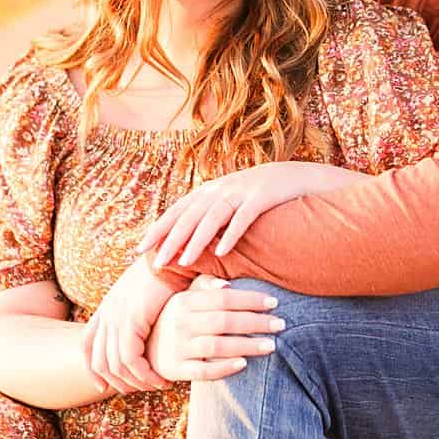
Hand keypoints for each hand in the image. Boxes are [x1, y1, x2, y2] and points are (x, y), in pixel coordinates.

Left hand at [82, 256, 181, 393]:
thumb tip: (145, 320)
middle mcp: (107, 314)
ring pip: (115, 365)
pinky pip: (131, 360)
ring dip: (134, 382)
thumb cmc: (166, 269)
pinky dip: (145, 375)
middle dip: (115, 382)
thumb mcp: (145, 290)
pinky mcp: (132, 322)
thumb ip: (138, 306)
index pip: (85, 344)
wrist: (173, 255)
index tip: (103, 385)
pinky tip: (161, 378)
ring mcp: (117, 319)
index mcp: (106, 306)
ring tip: (155, 385)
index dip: (91, 368)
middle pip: (98, 361)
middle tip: (137, 389)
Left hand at [137, 161, 350, 267]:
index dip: (158, 228)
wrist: (298, 176)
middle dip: (171, 239)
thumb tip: (184, 241)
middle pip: (190, 215)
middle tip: (157, 262)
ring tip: (183, 261)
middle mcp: (222, 188)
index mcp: (210, 190)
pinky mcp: (263, 196)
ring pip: (212, 216)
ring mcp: (242, 191)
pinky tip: (221, 252)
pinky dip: (231, 234)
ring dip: (196, 240)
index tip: (140, 249)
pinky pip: (243, 217)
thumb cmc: (261, 195)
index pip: (177, 210)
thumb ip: (210, 214)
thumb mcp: (232, 200)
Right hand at [146, 275, 282, 382]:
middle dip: (256, 322)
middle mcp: (179, 323)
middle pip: (224, 321)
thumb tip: (228, 283)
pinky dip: (224, 368)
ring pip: (217, 346)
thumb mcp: (185, 296)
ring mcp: (176, 347)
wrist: (143, 347)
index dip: (251, 300)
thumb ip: (205, 285)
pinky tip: (244, 364)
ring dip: (247, 345)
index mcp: (184, 300)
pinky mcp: (174, 369)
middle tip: (281, 324)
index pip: (224, 298)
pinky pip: (202, 370)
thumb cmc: (177, 316)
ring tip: (271, 345)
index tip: (274, 303)